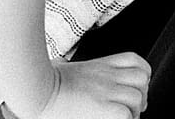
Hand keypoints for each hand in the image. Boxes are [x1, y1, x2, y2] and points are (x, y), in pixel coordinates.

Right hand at [35, 52, 149, 118]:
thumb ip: (70, 66)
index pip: (134, 61)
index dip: (141, 74)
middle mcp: (106, 76)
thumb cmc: (39, 83)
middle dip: (141, 94)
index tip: (136, 87)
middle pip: (142, 79)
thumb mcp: (61, 68)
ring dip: (134, 110)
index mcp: (98, 66)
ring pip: (138, 97)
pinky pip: (126, 114)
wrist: (33, 89)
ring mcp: (106, 90)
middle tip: (132, 108)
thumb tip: (59, 64)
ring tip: (123, 118)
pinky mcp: (104, 108)